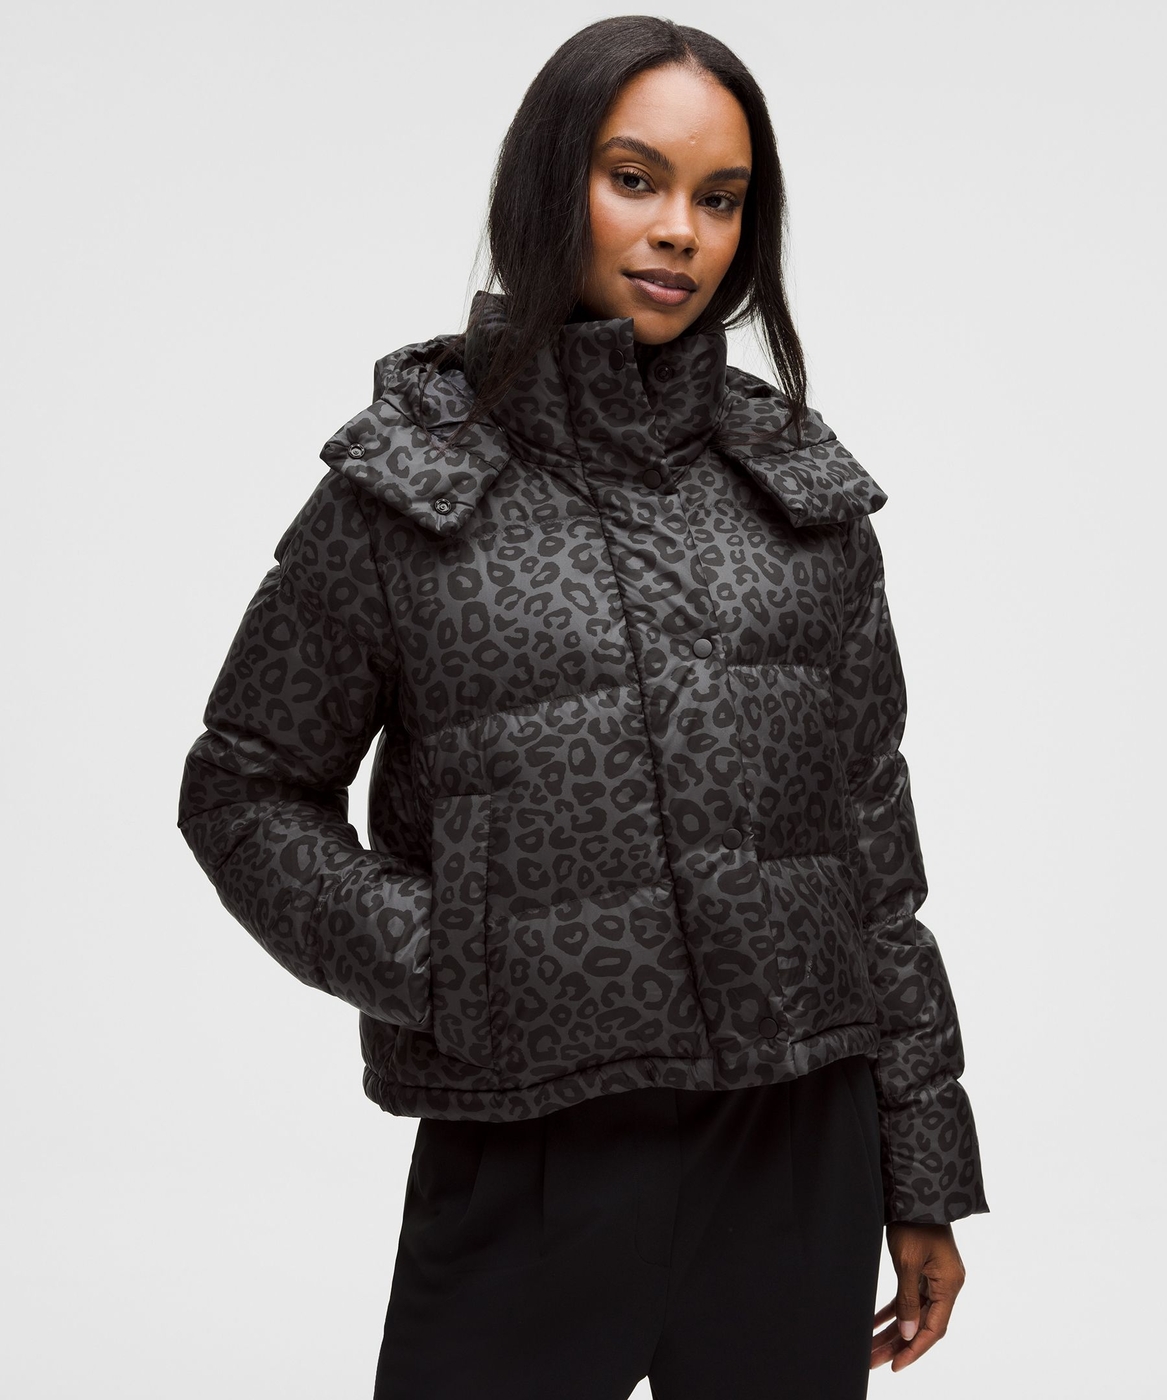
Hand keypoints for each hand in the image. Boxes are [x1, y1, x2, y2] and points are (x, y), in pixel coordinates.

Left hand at [870, 1222, 965, 1371]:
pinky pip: (908, 1298)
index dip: (914, 1349)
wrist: (914, 1192)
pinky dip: (892, 1310)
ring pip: (913, 1313)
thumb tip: (907, 1334)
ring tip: (871, 1348)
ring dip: (893, 1330)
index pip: (934, 1328)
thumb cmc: (914, 1223)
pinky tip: (875, 1323)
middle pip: (922, 1324)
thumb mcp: (907, 1262)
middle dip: (898, 1343)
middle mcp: (945, 1285)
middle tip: (874, 1360)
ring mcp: (934, 1278)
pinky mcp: (922, 1270)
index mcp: (949, 1285)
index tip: (895, 1365)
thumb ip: (908, 1300)